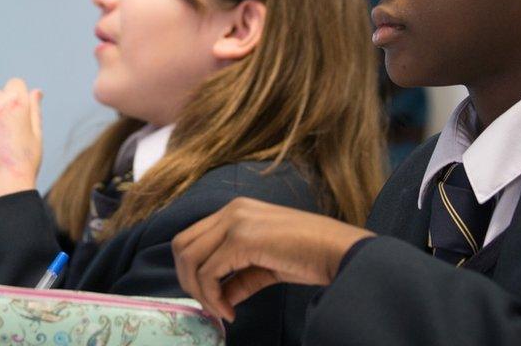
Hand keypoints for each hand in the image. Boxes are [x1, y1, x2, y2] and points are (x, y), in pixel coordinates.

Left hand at [172, 197, 374, 321]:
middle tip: (210, 305)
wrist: (338, 251)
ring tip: (221, 310)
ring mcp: (235, 221)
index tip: (212, 297)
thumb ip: (239, 277)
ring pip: (190, 258)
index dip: (193, 271)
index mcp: (237, 210)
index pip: (194, 237)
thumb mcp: (266, 265)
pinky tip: (231, 311)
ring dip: (199, 292)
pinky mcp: (241, 238)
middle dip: (188, 280)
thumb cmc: (311, 256)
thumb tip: (220, 297)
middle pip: (182, 245)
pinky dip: (213, 298)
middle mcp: (232, 209)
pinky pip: (208, 273)